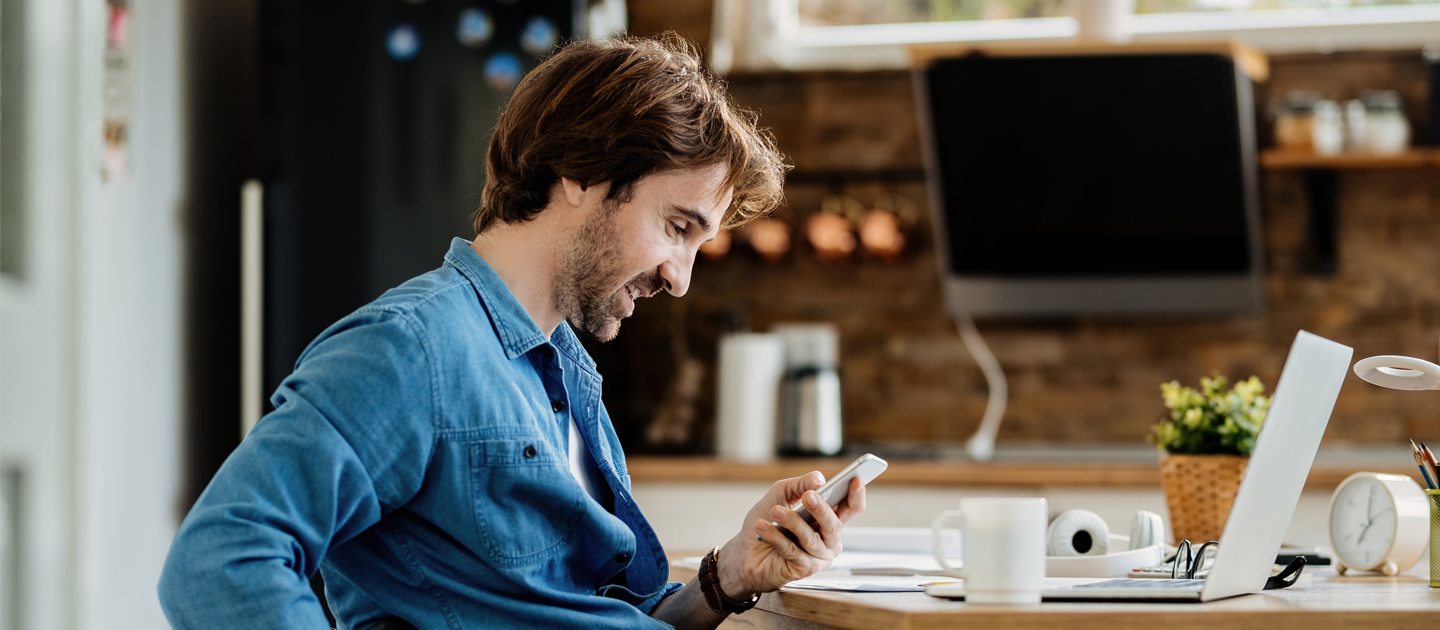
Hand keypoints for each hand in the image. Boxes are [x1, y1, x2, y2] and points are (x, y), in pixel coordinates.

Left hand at [714, 472, 866, 598]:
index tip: (856, 479)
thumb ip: (800, 484)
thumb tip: (819, 480)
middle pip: (834, 525)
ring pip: (812, 538)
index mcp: (828, 519)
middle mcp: (828, 540)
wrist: (745, 553)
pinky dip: (776, 537)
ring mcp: (819, 557)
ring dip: (792, 522)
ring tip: (775, 511)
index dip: (857, 494)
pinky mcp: (805, 570)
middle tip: (808, 495)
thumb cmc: (767, 522)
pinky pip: (793, 550)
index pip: (851, 508)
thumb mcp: (780, 495)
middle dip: (821, 509)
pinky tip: (763, 527)